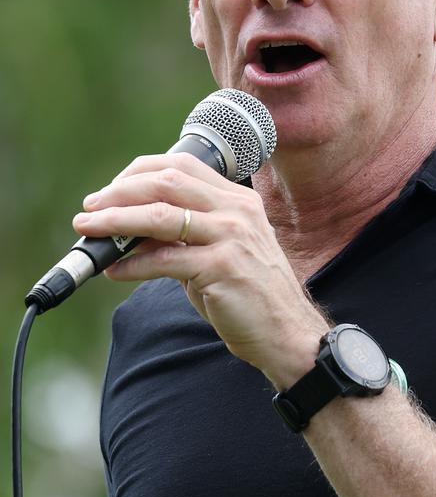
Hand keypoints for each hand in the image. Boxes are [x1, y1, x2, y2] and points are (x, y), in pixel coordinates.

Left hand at [72, 153, 327, 384]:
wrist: (285, 331)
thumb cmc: (248, 292)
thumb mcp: (217, 250)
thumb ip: (182, 234)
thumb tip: (129, 228)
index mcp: (238, 199)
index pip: (182, 165)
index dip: (139, 172)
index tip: (111, 190)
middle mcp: (237, 210)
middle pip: (167, 182)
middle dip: (120, 192)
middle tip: (90, 208)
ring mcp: (232, 236)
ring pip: (160, 216)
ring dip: (116, 222)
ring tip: (89, 231)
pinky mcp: (223, 267)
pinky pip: (164, 259)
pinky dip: (132, 264)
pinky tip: (114, 270)